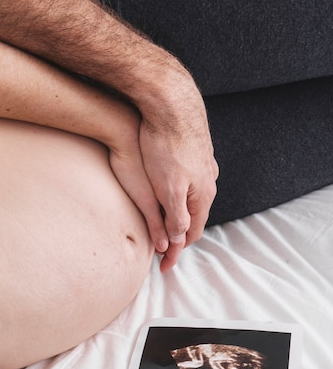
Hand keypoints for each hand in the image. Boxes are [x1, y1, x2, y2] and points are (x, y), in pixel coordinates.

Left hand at [138, 74, 217, 271]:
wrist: (170, 102)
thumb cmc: (165, 146)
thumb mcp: (167, 188)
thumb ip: (174, 216)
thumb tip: (177, 241)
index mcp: (202, 195)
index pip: (190, 233)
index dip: (176, 252)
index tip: (162, 266)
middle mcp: (207, 181)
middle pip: (193, 218)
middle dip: (178, 236)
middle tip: (162, 250)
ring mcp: (202, 165)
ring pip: (191, 199)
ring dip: (179, 215)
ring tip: (165, 226)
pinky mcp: (193, 151)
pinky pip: (188, 182)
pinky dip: (178, 196)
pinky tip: (170, 193)